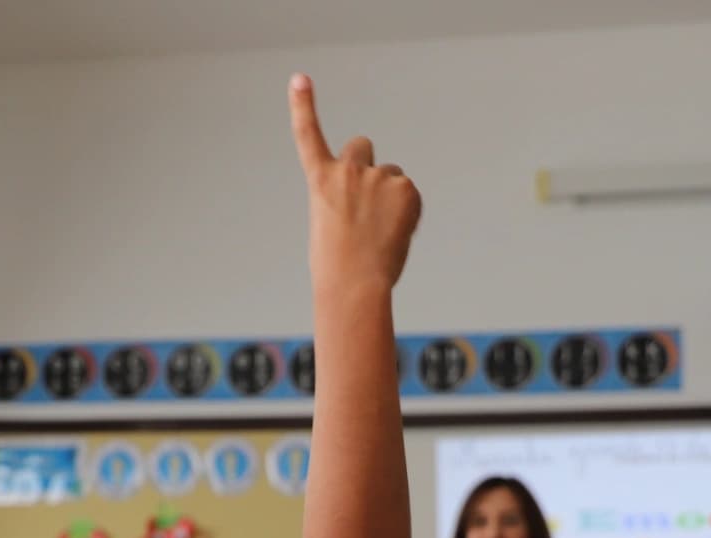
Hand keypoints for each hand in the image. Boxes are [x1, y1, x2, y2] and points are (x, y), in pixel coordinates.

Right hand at [288, 74, 421, 295]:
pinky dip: (407, 212)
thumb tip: (374, 203)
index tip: (300, 79)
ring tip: (380, 232)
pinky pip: (410, 195)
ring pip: (391, 177)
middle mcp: (346, 171)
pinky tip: (396, 234)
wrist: (355, 285)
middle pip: (361, 146)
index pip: (307, 135)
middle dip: (367, 163)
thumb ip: (345, 201)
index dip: (303, 105)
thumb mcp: (330, 226)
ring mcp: (377, 177)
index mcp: (320, 181)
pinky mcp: (405, 188)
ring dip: (390, 197)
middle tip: (368, 199)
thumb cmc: (337, 266)